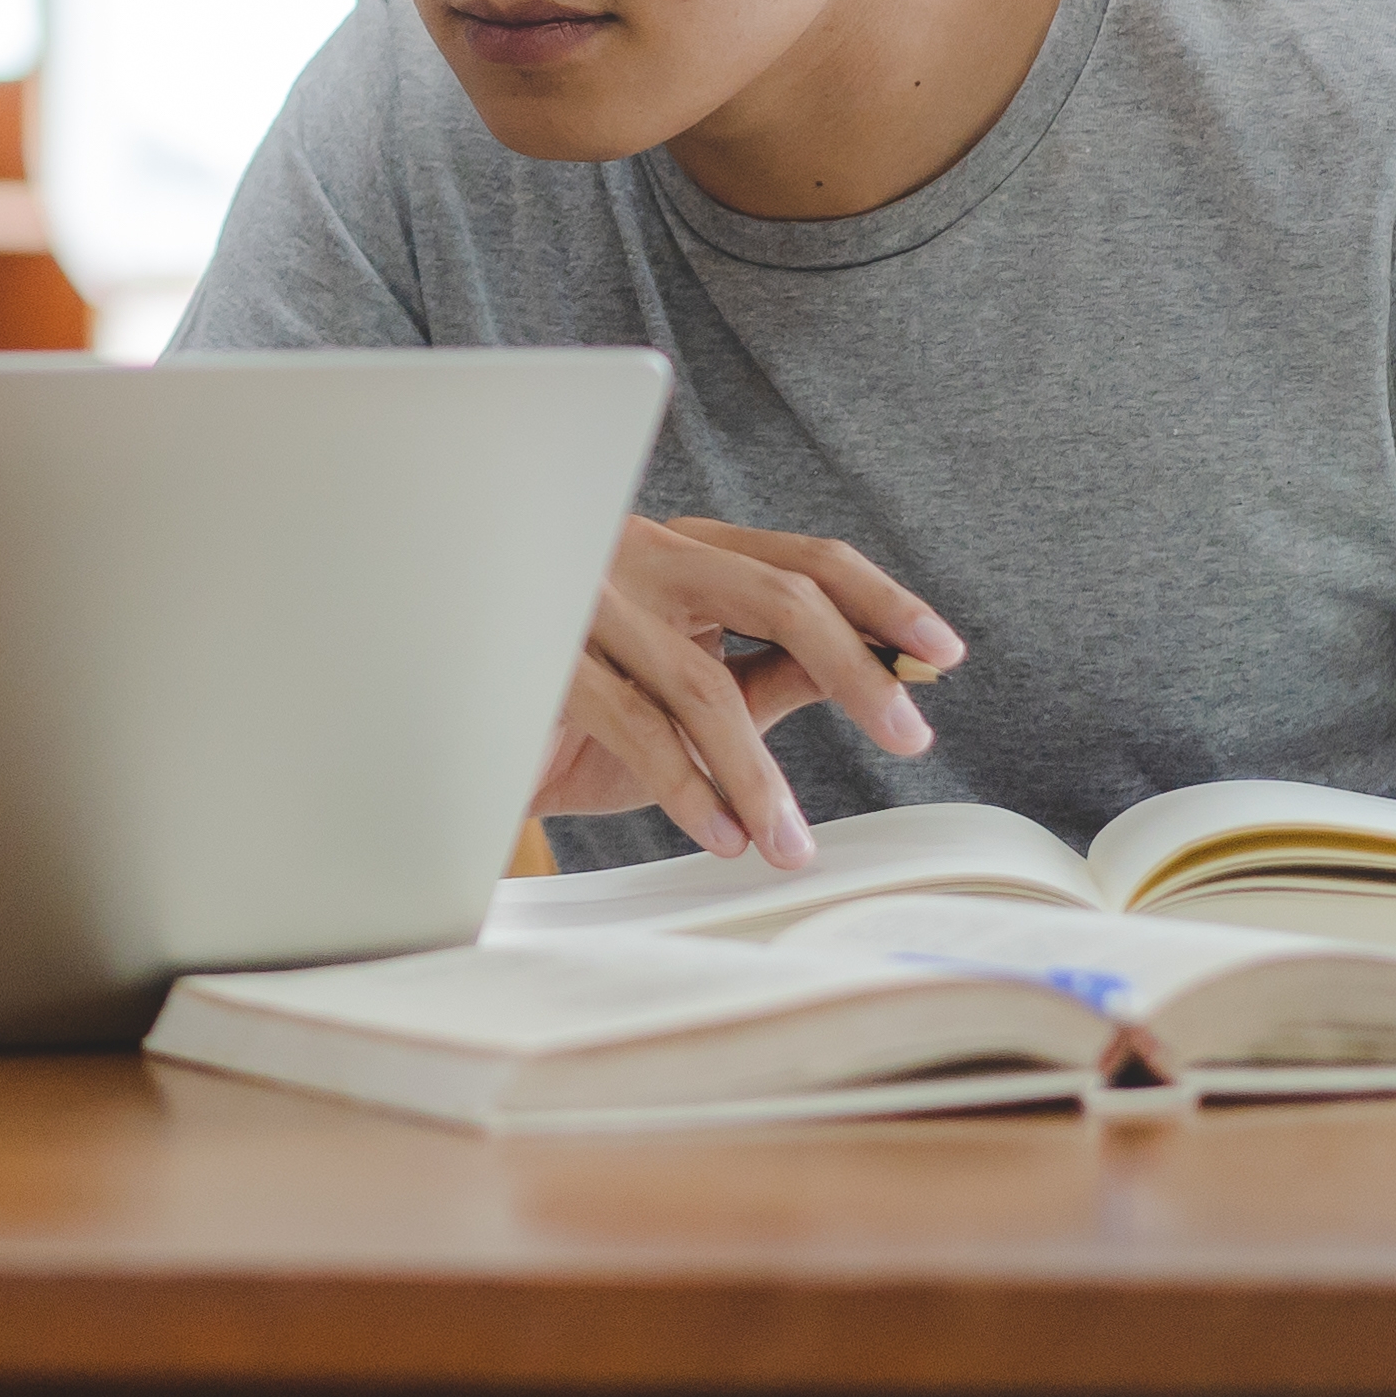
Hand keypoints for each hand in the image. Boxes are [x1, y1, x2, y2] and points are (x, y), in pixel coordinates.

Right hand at [529, 516, 964, 869]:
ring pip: (706, 683)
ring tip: (792, 846)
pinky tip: (725, 836)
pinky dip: (690, 791)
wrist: (453, 735)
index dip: (882, 602)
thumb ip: (776, 672)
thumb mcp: (695, 692)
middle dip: (856, 671)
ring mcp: (585, 600)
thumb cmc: (577, 716)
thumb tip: (877, 667)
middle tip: (910, 736)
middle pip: (778, 595)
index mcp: (684, 550)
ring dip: (763, 777)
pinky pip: (636, 729)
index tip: (943, 652)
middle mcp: (639, 555)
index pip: (804, 560)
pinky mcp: (542, 660)